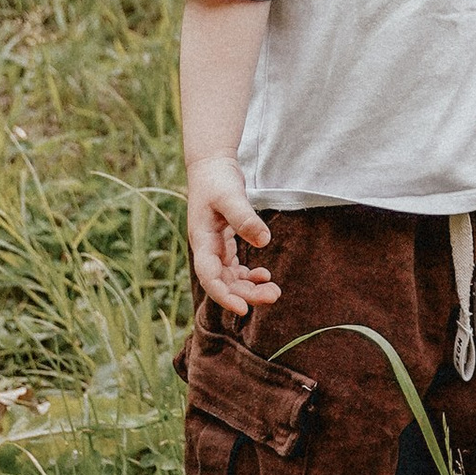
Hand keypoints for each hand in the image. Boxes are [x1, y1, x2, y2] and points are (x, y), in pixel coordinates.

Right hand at [188, 152, 277, 315]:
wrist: (211, 165)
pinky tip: (264, 275)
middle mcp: (206, 248)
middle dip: (245, 294)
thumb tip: (264, 241)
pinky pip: (234, 268)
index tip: (243, 309)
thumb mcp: (231, 196)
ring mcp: (214, 248)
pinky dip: (248, 275)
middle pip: (222, 282)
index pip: (209, 275)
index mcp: (202, 240)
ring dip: (248, 288)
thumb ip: (245, 218)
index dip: (224, 295)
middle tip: (274, 296)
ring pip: (229, 278)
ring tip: (273, 291)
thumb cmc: (217, 179)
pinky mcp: (223, 243)